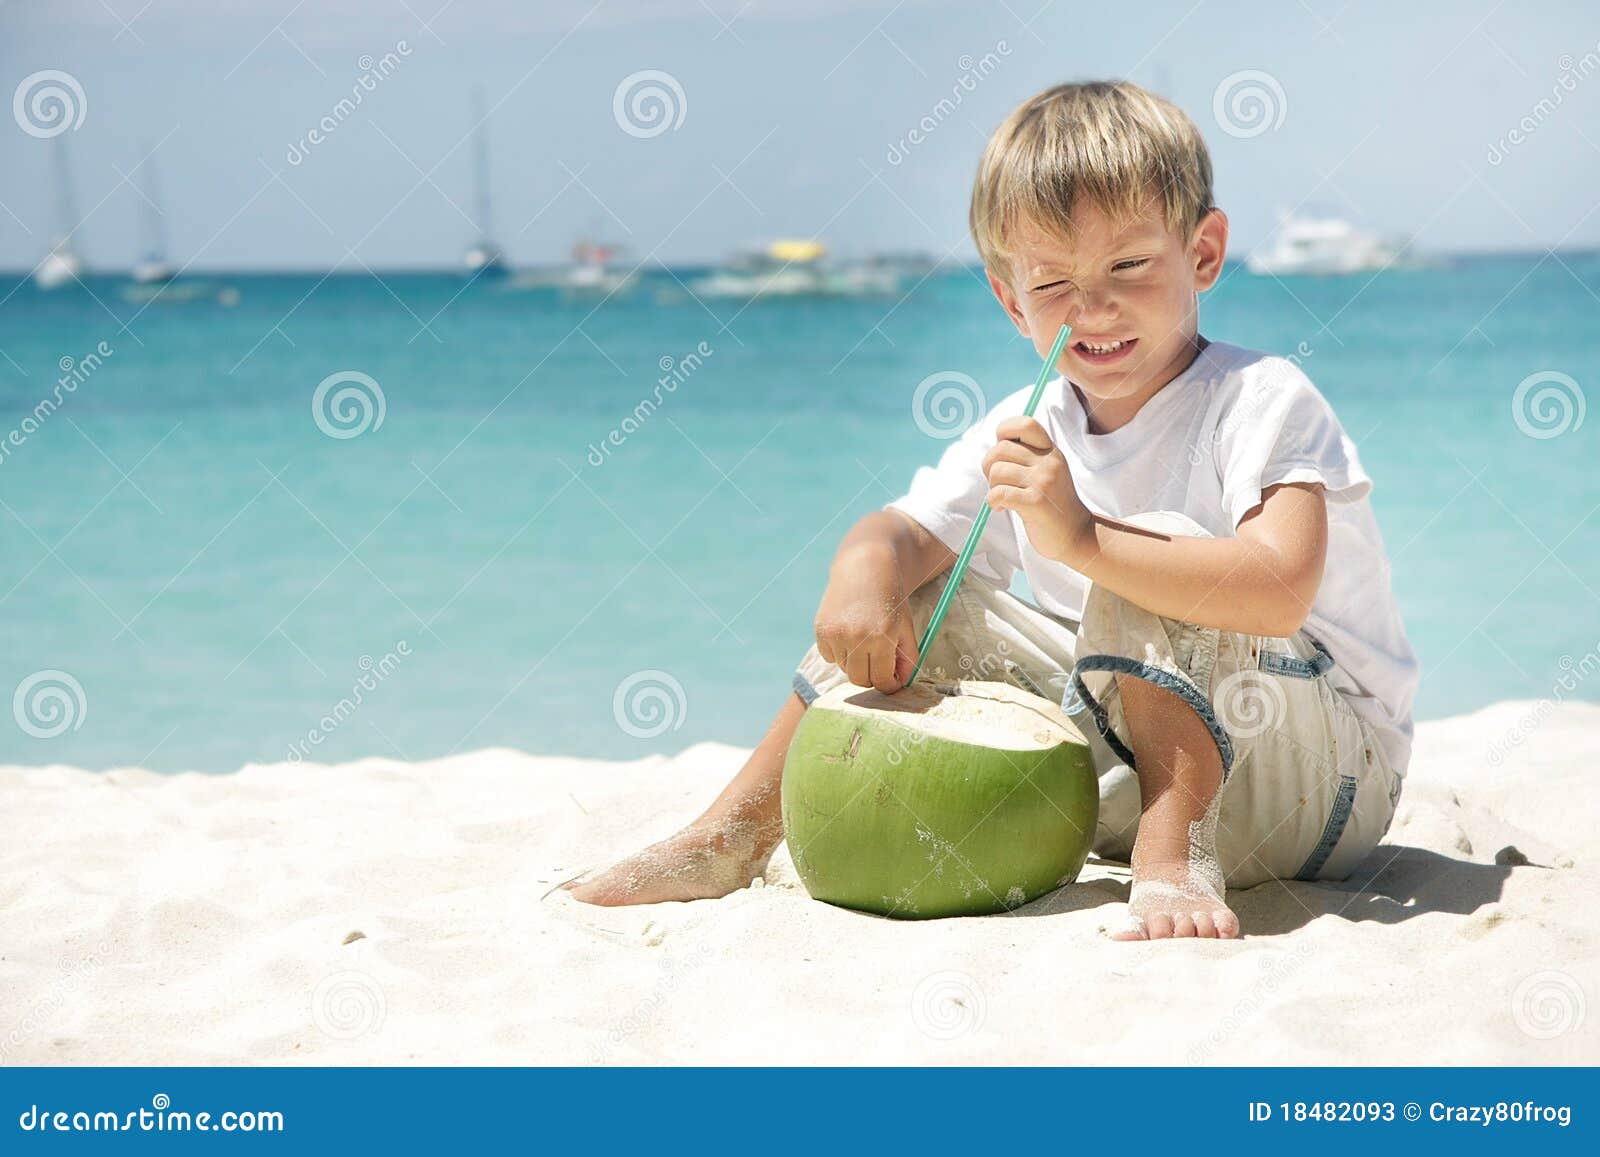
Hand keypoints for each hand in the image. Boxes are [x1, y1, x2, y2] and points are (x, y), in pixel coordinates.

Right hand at [813, 544, 920, 693]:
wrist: (865, 567)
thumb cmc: (890, 599)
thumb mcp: (906, 626)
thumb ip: (908, 658)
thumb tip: (900, 685)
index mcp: (882, 637)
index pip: (881, 680)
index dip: (888, 684)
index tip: (891, 680)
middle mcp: (857, 637)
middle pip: (860, 680)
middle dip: (871, 676)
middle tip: (878, 663)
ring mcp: (836, 633)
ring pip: (844, 669)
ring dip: (855, 661)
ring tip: (864, 639)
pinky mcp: (821, 629)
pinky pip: (830, 656)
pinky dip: (839, 651)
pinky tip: (848, 631)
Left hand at [981, 415, 1093, 564]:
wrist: (1077, 535)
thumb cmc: (1053, 505)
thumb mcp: (1047, 472)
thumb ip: (1027, 456)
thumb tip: (993, 451)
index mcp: (1050, 451)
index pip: (1024, 424)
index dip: (1004, 433)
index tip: (1005, 454)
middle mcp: (1049, 462)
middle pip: (999, 449)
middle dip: (989, 467)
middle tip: (999, 483)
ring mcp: (1044, 482)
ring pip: (996, 471)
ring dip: (992, 487)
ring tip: (1005, 498)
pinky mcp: (1036, 503)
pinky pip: (998, 493)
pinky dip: (993, 502)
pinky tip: (1003, 508)